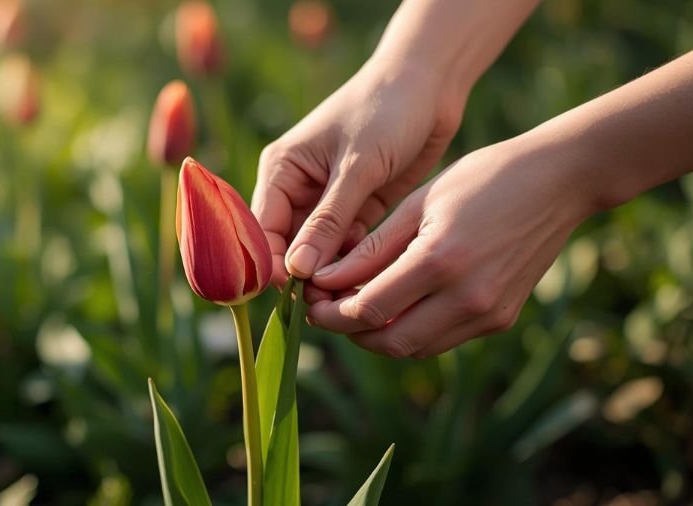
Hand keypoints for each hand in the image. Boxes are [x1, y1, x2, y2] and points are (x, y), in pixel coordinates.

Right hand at [251, 61, 465, 284]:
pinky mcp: (357, 208)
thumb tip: (297, 271)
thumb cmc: (387, 111)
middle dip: (305, 274)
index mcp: (281, 169)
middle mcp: (297, 187)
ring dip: (332, 272)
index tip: (295, 294)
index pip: (261, 229)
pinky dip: (355, 262)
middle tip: (328, 303)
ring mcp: (327, 200)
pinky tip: (371, 276)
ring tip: (353, 293)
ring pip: (318, 251)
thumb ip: (328, 219)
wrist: (431, 85)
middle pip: (287, 246)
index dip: (272, 265)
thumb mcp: (357, 166)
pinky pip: (347, 246)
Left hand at [306, 136, 596, 357]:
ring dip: (378, 334)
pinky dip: (410, 328)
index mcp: (441, 260)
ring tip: (354, 304)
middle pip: (388, 341)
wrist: (560, 181)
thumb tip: (324, 280)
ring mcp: (489, 314)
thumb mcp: (419, 203)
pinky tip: (395, 301)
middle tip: (324, 307)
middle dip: (348, 331)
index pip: (367, 309)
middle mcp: (467, 297)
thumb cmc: (484, 178)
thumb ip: (370, 248)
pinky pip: (441, 339)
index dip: (329, 311)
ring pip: (414, 347)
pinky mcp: (501, 320)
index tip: (308, 298)